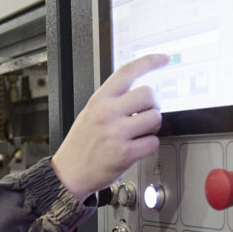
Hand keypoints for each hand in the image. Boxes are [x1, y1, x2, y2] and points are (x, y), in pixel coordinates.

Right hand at [51, 54, 167, 201]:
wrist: (69, 172)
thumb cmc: (81, 144)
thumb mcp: (90, 113)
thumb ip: (112, 100)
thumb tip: (139, 92)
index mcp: (99, 100)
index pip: (127, 72)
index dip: (149, 62)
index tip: (163, 59)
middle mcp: (107, 114)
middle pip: (148, 94)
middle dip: (152, 104)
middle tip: (145, 113)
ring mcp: (117, 134)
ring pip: (155, 118)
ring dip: (152, 126)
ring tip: (139, 133)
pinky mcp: (125, 153)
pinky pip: (153, 142)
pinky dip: (149, 145)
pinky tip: (136, 147)